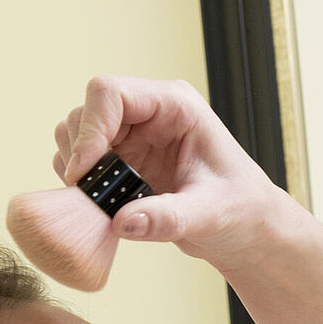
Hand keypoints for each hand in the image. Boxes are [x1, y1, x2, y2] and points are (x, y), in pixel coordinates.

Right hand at [7, 75, 307, 288]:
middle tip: (92, 195)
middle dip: (80, 153)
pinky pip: (81, 162)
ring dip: (76, 168)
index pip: (110, 93)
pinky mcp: (122, 162)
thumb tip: (122, 222)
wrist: (247, 230)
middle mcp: (148, 114)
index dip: (89, 129)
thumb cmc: (242, 210)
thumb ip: (167, 218)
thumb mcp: (210, 215)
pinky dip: (81, 185)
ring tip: (102, 203)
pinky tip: (104, 208)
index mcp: (175, 106)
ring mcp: (132, 137)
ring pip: (75, 134)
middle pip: (86, 112)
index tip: (83, 172)